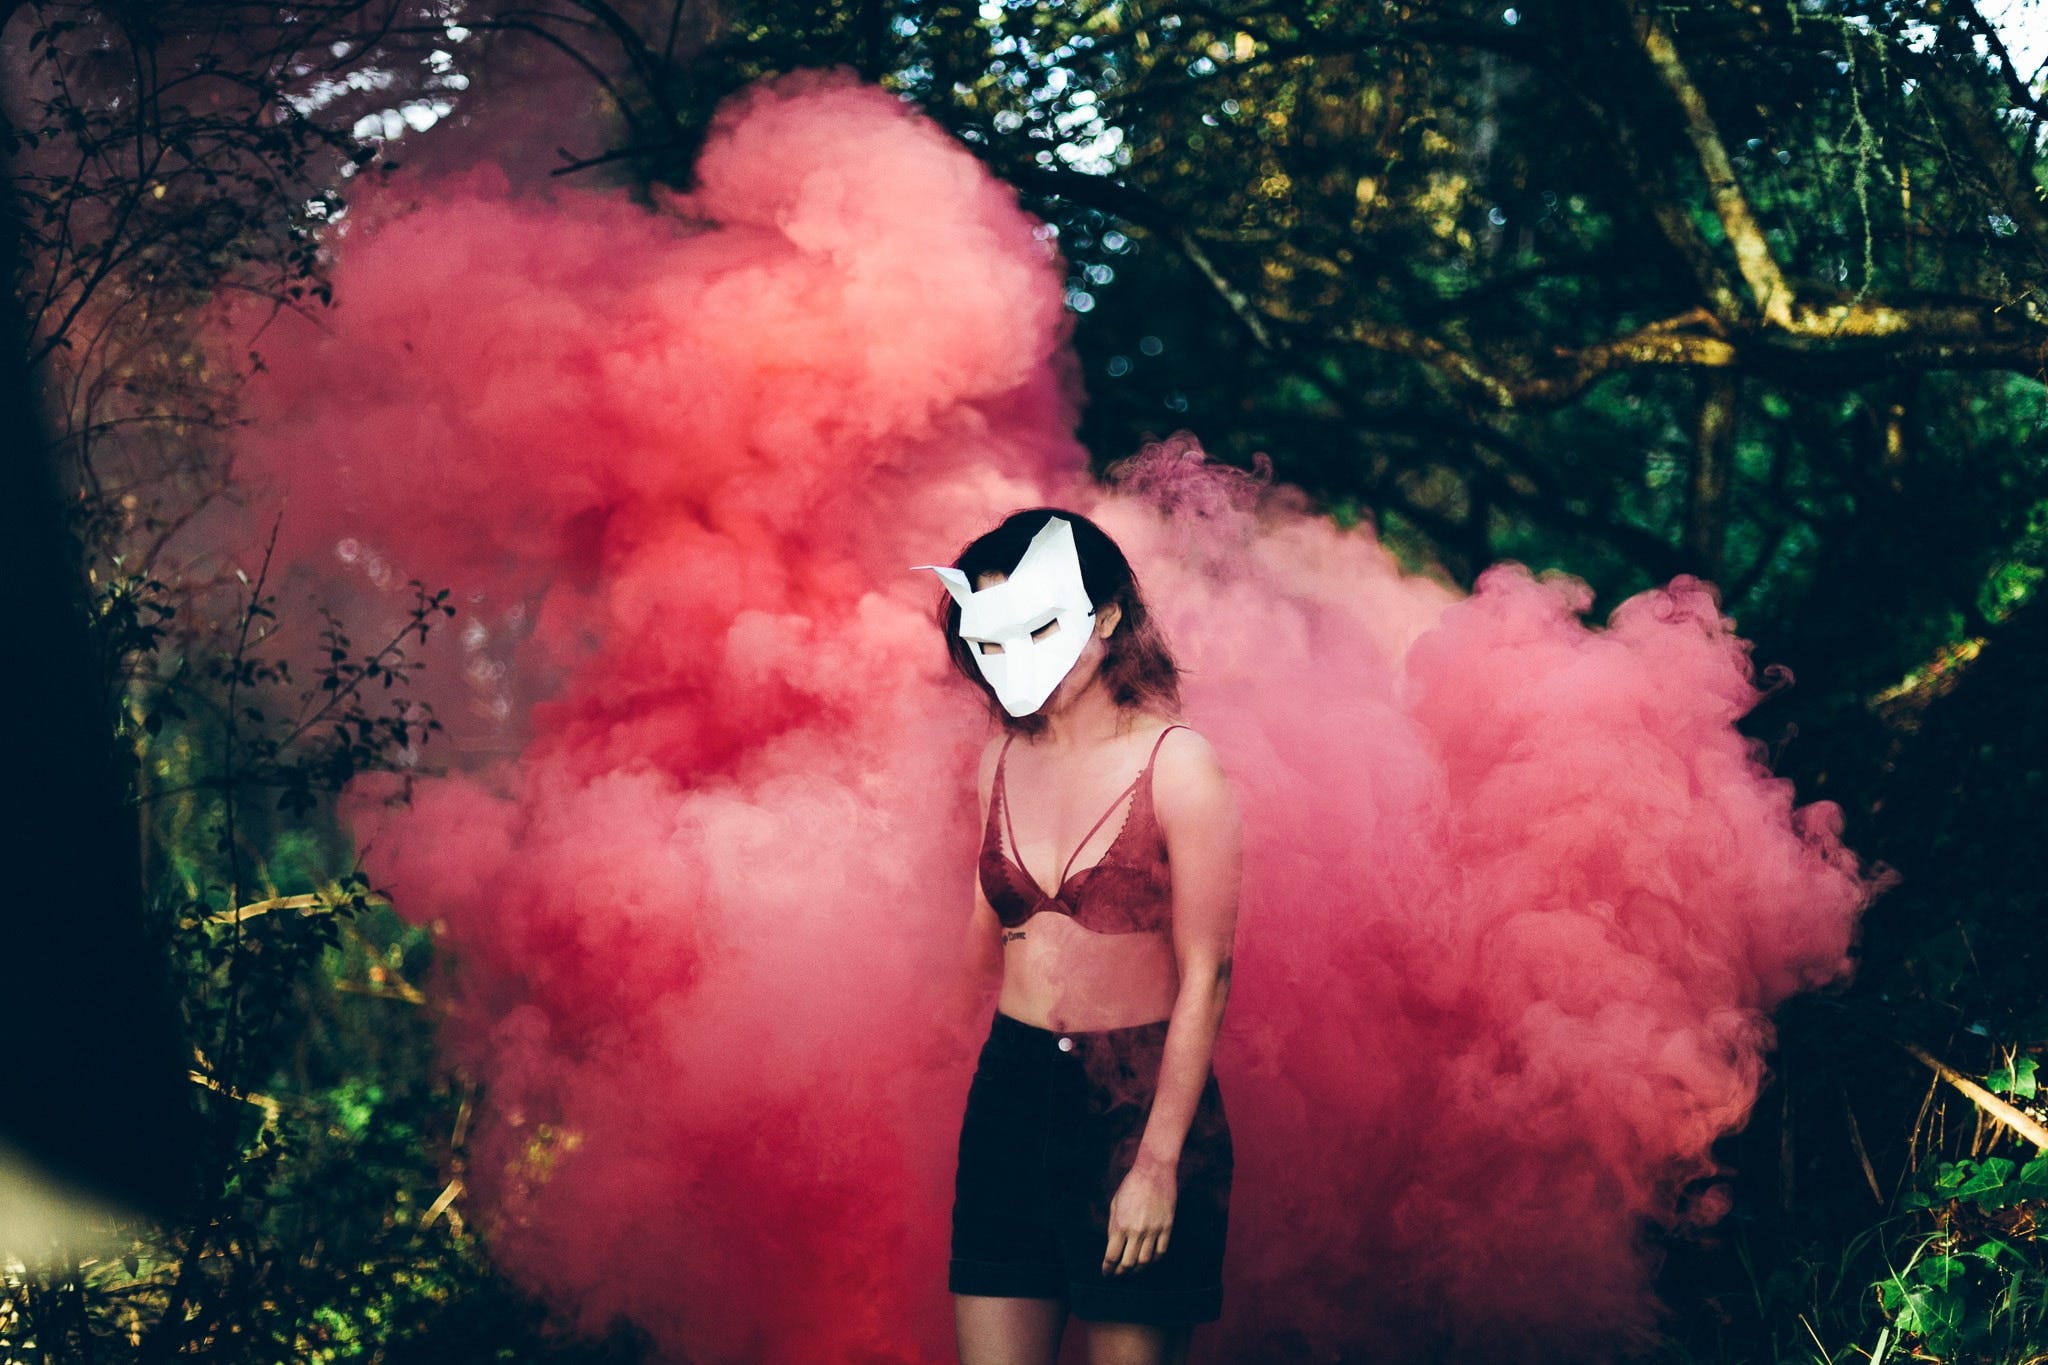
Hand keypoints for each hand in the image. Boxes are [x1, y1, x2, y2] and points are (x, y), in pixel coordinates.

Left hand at [1101, 1153, 1176, 1275]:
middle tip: (1118, 1274)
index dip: (1108, 1268)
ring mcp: (1154, 1230)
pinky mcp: (1167, 1227)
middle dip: (1121, 1272)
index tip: (1106, 1273)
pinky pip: (1161, 1252)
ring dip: (1137, 1270)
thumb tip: (1112, 1245)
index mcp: (1121, 1225)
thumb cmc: (1131, 1185)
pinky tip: (1149, 1261)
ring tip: (1132, 1270)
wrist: (1154, 1171)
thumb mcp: (1115, 1204)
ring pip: (1145, 1261)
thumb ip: (1113, 1226)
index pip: (1112, 1256)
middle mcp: (1137, 1231)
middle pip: (1128, 1263)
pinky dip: (1154, 1260)